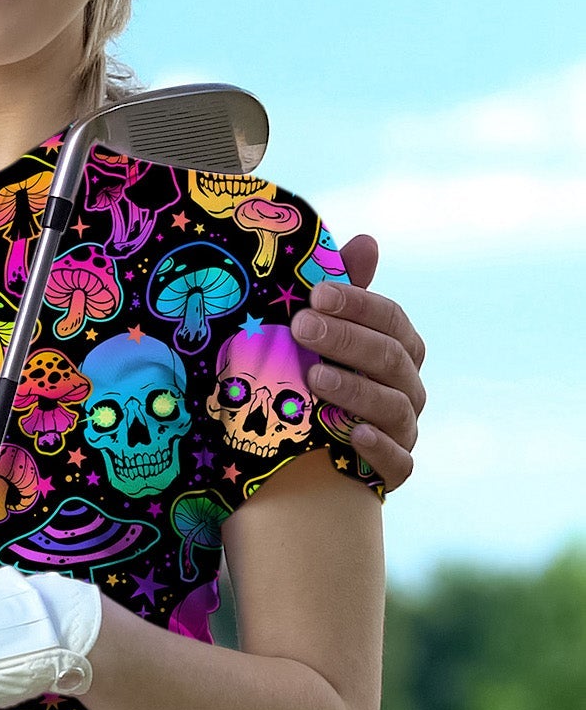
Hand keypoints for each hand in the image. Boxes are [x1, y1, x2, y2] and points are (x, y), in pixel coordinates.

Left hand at [288, 234, 425, 490]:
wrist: (308, 447)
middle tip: (300, 327)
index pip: (390, 318)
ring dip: (355, 390)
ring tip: (314, 378)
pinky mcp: (393, 469)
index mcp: (398, 347)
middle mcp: (408, 386)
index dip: (357, 304)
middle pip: (390, 358)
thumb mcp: (324, 331)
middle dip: (345, 340)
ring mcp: (403, 428)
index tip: (315, 293)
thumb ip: (344, 291)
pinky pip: (398, 461)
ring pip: (394, 407)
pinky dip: (378, 447)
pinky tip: (352, 434)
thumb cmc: (318, 372)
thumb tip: (367, 241)